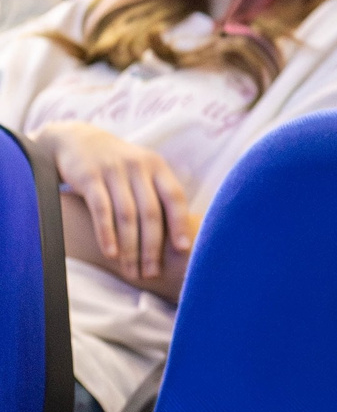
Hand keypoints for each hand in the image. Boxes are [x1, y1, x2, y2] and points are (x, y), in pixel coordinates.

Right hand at [36, 120, 194, 285]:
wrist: (76, 140)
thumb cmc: (118, 167)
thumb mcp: (142, 171)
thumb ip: (159, 195)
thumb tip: (185, 235)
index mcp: (157, 166)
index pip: (175, 197)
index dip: (180, 223)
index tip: (183, 249)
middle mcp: (137, 167)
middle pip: (151, 212)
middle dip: (152, 246)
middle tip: (151, 272)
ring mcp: (113, 171)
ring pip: (126, 215)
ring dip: (130, 247)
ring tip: (132, 270)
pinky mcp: (88, 177)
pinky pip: (101, 210)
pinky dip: (107, 234)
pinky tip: (111, 254)